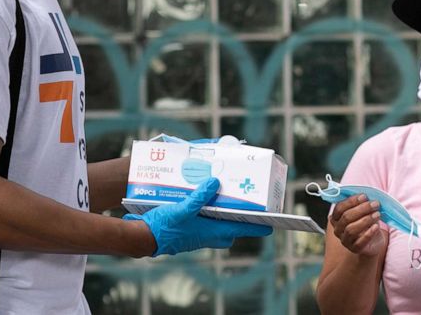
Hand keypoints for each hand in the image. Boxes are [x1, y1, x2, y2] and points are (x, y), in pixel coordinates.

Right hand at [123, 177, 271, 255]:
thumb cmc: (164, 227)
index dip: (263, 222)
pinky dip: (211, 209)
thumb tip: (216, 182)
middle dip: (245, 211)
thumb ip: (200, 196)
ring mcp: (203, 233)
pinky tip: (204, 194)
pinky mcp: (193, 230)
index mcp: (216, 231)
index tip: (276, 215)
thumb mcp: (183, 208)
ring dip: (226, 208)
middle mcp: (213, 234)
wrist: (144, 238)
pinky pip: (209, 220)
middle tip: (249, 194)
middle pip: (237, 224)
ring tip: (226, 189)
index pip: (248, 228)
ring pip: (223, 221)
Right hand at [329, 194, 387, 256]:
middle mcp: (338, 230)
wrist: (373, 242)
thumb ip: (360, 204)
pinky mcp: (355, 249)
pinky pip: (360, 242)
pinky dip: (368, 234)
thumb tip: (367, 195)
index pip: (339, 208)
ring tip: (377, 214)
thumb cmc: (366, 223)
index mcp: (336, 218)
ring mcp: (345, 240)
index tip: (364, 196)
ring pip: (351, 229)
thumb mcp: (362, 212)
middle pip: (346, 217)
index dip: (351, 201)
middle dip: (362, 209)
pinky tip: (376, 227)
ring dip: (365, 220)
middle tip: (375, 204)